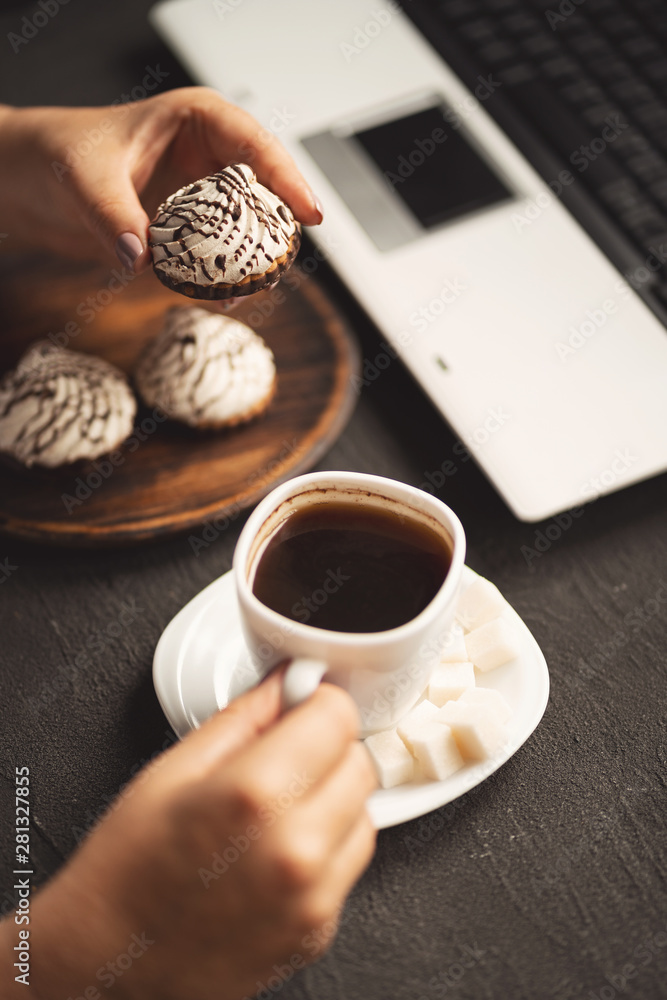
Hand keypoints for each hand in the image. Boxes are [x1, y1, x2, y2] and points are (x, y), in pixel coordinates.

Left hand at [0, 88, 321, 277]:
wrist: (29, 181)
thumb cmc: (58, 152)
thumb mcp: (82, 176)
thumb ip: (112, 214)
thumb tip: (140, 255)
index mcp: (196, 121)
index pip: (255, 146)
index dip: (288, 179)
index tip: (309, 214)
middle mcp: (206, 159)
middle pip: (263, 194)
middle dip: (273, 231)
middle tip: (278, 264)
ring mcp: (199, 198)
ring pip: (245, 230)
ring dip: (250, 262)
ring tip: (248, 289)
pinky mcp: (186, 233)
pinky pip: (216, 257)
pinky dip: (219, 278)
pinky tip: (219, 297)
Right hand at [0, 671, 375, 999]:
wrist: (106, 962)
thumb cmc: (126, 871)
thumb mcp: (173, 770)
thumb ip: (243, 718)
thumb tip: (283, 688)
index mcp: (257, 794)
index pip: (337, 717)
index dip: (316, 702)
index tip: (303, 703)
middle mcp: (296, 848)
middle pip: (360, 764)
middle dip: (328, 749)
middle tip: (287, 753)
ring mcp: (312, 897)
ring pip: (364, 815)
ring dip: (333, 800)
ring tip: (278, 808)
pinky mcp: (318, 932)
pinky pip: (348, 866)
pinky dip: (326, 849)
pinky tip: (278, 851)